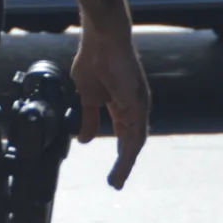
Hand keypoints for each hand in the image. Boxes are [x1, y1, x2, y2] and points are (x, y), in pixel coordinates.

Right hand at [70, 24, 150, 189]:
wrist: (100, 39)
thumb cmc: (93, 59)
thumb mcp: (87, 95)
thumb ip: (89, 117)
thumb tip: (85, 140)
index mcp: (121, 105)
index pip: (123, 135)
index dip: (119, 154)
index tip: (111, 173)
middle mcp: (133, 107)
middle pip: (131, 142)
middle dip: (124, 164)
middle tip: (114, 183)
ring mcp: (137, 105)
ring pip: (135, 141)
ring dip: (127, 162)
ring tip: (116, 180)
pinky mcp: (137, 102)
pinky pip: (136, 131)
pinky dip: (130, 149)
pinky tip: (124, 162)